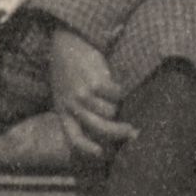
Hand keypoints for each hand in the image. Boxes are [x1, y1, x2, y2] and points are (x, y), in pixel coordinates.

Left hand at [49, 27, 137, 158]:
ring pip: (110, 112)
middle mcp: (71, 105)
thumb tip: (105, 127)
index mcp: (62, 110)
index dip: (88, 149)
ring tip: (117, 98)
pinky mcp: (95, 82)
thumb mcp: (64, 92)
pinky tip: (117, 85)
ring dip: (118, 106)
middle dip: (118, 133)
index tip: (102, 153)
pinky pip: (116, 95)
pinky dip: (121, 92)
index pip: (74, 138)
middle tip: (133, 133)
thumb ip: (76, 109)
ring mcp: (83, 94)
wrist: (67, 42)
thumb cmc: (69, 71)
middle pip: (98, 128)